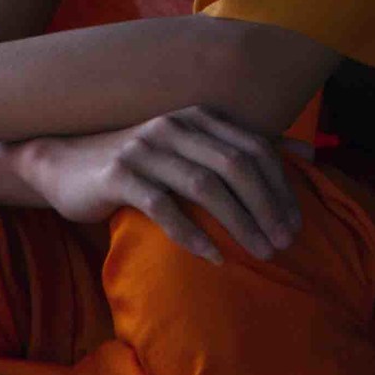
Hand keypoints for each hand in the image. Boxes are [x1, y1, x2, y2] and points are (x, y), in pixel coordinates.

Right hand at [16, 107, 300, 263]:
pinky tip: (215, 258)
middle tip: (285, 243)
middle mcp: (173, 126)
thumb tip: (310, 152)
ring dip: (239, 223)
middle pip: (235, 165)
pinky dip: (193, 234)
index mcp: (196, 117)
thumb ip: (244, 148)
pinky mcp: (118, 176)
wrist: (63, 165)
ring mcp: (144, 149)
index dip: (282, 186)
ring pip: (204, 185)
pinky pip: (163, 207)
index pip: (254, 147)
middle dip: (267, 206)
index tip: (297, 224)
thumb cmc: (138, 164)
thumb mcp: (191, 148)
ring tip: (261, 253)